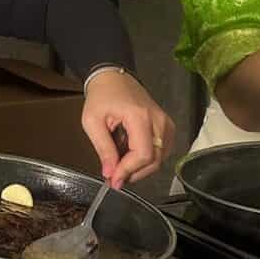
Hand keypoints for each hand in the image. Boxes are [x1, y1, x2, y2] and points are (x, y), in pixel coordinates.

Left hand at [81, 70, 174, 186]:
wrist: (113, 78)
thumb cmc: (102, 96)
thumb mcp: (92, 122)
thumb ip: (103, 149)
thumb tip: (110, 173)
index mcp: (139, 116)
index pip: (143, 154)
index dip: (128, 171)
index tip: (114, 180)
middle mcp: (158, 120)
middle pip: (154, 160)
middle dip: (134, 173)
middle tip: (115, 176)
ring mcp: (165, 123)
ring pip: (160, 159)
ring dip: (140, 168)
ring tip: (120, 164)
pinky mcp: (167, 127)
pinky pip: (162, 152)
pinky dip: (147, 159)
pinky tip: (131, 156)